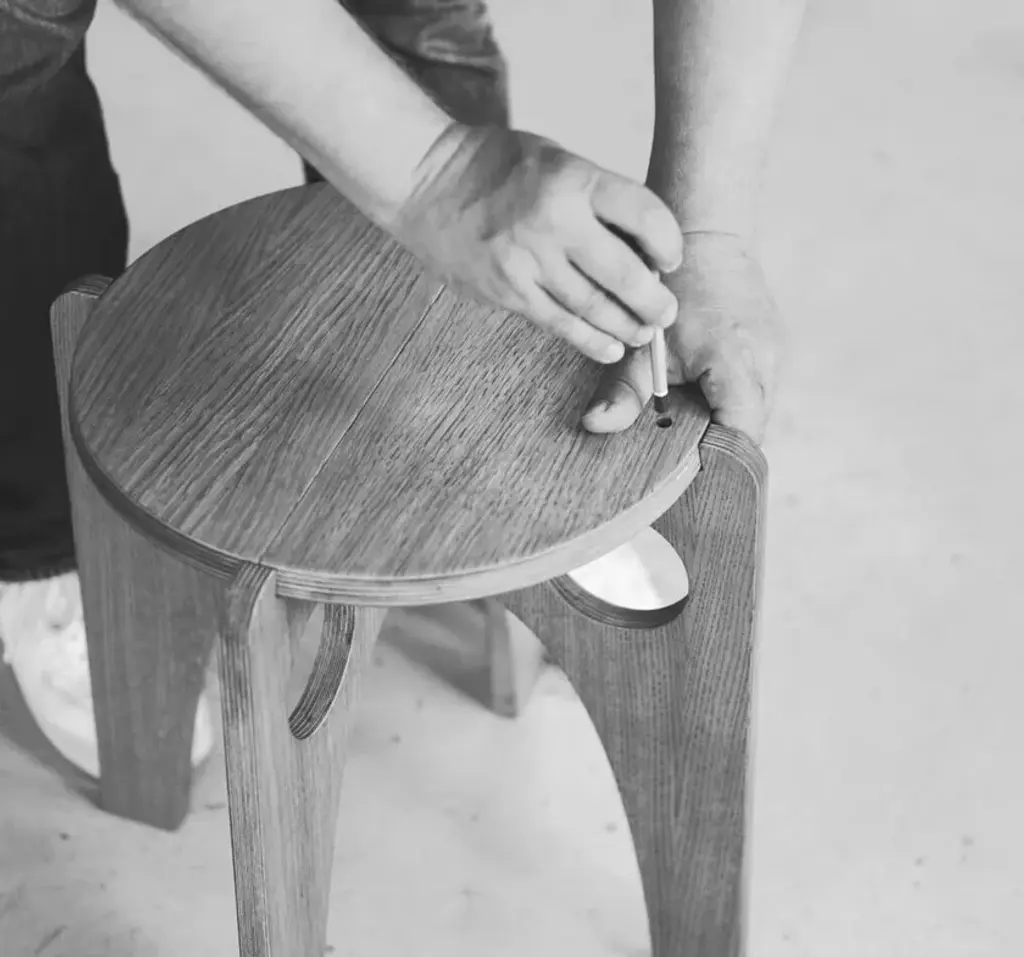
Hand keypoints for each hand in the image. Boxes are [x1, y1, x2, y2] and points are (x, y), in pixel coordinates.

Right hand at [390, 123, 683, 364]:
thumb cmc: (497, 166)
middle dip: (653, 302)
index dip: (668, 243)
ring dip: (626, 327)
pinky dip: (589, 339)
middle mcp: (553, 223)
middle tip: (666, 315)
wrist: (425, 182)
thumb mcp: (557, 159)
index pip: (644, 216)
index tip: (672, 260)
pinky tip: (610, 346)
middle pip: (624, 275)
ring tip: (643, 334)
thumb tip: (643, 249)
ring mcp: (528, 262)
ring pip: (593, 307)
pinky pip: (559, 323)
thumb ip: (597, 198)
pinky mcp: (508, 291)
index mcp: (573, 180)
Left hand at [581, 232, 781, 443]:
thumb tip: (596, 426)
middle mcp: (767, 362)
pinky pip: (758, 392)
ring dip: (727, 423)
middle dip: (719, 446)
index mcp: (737, 362)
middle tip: (683, 453)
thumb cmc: (674, 287)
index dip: (715, 459)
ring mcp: (776, 355)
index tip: (686, 470)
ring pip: (757, 414)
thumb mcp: (644, 344)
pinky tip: (705, 398)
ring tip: (692, 423)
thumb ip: (622, 391)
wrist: (707, 235)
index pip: (740, 436)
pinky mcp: (774, 349)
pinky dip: (733, 402)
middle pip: (751, 431)